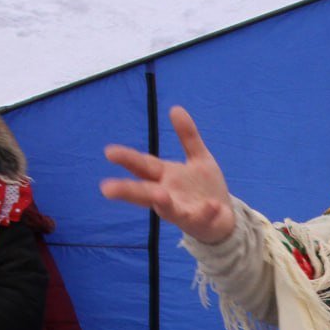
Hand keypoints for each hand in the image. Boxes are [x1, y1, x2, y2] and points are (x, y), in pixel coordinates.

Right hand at [99, 106, 235, 243]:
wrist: (222, 220)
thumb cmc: (203, 190)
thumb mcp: (198, 158)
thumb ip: (187, 136)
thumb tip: (175, 108)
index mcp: (164, 177)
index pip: (142, 166)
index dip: (127, 159)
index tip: (109, 151)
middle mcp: (167, 195)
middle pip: (144, 191)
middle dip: (126, 189)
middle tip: (106, 188)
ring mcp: (182, 210)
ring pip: (168, 208)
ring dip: (162, 202)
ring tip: (159, 195)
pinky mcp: (200, 221)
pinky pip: (202, 215)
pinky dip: (206, 211)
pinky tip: (212, 205)